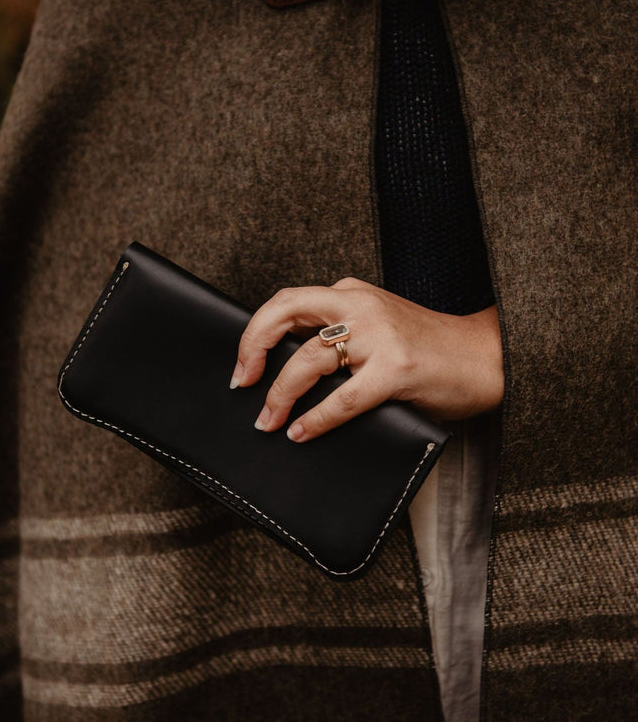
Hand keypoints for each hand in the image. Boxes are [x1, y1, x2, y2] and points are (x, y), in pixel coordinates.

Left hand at [229, 277, 503, 442]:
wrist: (486, 358)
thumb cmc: (426, 350)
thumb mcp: (374, 330)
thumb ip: (336, 339)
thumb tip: (281, 374)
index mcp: (351, 295)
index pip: (287, 302)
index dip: (254, 334)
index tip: (243, 368)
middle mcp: (360, 306)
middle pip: (284, 312)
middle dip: (252, 348)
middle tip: (241, 385)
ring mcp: (379, 335)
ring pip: (307, 359)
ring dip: (280, 394)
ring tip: (268, 422)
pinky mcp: (397, 367)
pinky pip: (343, 398)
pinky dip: (316, 418)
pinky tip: (301, 433)